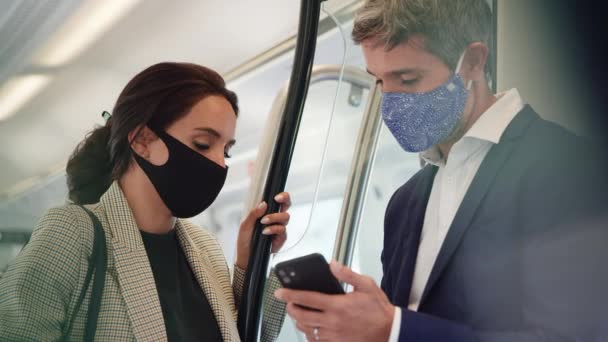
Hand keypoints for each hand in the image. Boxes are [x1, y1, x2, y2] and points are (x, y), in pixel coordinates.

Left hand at [235, 192, 290, 269]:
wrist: (246, 257)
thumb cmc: (245, 241)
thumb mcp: (245, 225)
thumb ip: (254, 213)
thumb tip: (263, 203)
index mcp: (266, 213)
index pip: (278, 201)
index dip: (282, 196)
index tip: (277, 196)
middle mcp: (275, 219)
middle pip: (287, 206)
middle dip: (284, 200)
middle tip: (276, 200)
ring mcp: (279, 228)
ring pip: (286, 217)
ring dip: (274, 217)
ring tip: (263, 222)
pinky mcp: (281, 239)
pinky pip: (282, 230)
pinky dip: (274, 229)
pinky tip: (265, 232)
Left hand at [274, 261, 393, 341]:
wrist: (390, 332)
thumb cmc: (378, 309)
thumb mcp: (367, 285)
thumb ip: (347, 274)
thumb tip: (332, 264)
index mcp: (338, 305)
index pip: (307, 299)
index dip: (290, 295)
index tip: (280, 292)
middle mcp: (333, 322)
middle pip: (302, 317)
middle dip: (291, 308)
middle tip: (289, 303)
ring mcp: (334, 336)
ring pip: (307, 330)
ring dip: (300, 321)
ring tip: (299, 313)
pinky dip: (310, 335)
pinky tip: (311, 328)